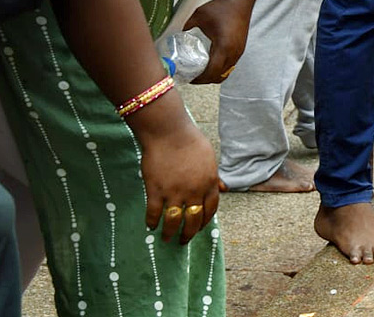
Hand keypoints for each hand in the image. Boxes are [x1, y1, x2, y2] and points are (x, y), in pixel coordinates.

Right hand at [140, 120, 219, 242]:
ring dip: (169, 233)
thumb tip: (223, 189)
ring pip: (173, 221)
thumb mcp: (209, 158)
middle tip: (183, 241)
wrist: (169, 133)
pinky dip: (152, 222)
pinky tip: (150, 225)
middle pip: (193, 220)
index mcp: (209, 183)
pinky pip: (154, 213)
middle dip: (188, 234)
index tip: (199, 228)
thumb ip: (214, 177)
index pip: (211, 210)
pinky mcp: (156, 190)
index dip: (204, 222)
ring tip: (166, 238)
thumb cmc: (190, 142)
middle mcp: (194, 191)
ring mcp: (175, 192)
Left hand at [183, 0, 253, 83]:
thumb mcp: (199, 15)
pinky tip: (210, 64)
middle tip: (191, 78)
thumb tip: (169, 35)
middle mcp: (234, 52)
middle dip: (204, 80)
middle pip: (219, 76)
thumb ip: (184, 26)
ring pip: (225, 73)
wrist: (240, 0)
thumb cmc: (220, 8)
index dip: (199, 79)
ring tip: (199, 73)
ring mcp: (239, 52)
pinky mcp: (240, 49)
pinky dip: (219, 69)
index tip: (188, 78)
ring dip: (213, 76)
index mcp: (224, 46)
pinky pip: (230, 66)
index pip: (212, 71)